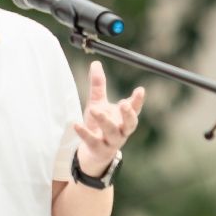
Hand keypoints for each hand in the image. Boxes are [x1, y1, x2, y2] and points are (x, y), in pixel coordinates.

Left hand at [73, 61, 143, 176]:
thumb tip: (95, 63)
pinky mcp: (98, 150)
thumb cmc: (99, 125)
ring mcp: (111, 142)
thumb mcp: (98, 103)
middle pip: (130, 124)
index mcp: (124, 119)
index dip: (138, 101)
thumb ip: (98, 86)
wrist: (92, 152)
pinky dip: (84, 133)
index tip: (140, 90)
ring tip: (96, 109)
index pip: (135, 109)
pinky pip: (92, 141)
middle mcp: (121, 131)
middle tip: (124, 103)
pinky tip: (76, 124)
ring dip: (105, 121)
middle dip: (129, 114)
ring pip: (112, 133)